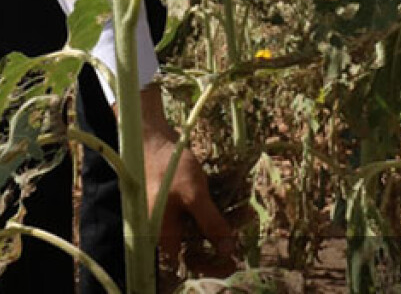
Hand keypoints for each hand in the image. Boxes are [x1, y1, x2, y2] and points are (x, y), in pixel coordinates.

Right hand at [136, 87, 233, 261]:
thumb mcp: (193, 195)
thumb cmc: (169, 166)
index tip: (236, 255)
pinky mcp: (180, 200)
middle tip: (248, 216)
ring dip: (227, 215)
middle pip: (201, 241)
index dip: (215, 262)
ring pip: (205, 223)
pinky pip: (203, 208)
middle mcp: (168, 229)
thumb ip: (210, 223)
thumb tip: (228, 250)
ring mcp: (174, 214)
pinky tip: (236, 192)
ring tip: (247, 202)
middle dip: (226, 231)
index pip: (192, 260)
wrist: (152, 137)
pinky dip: (219, 202)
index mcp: (165, 235)